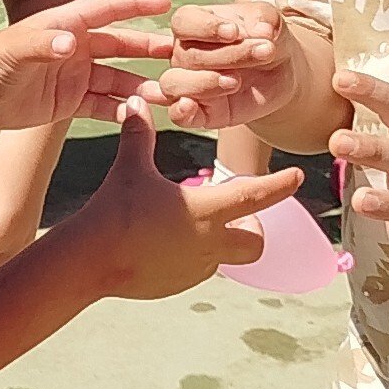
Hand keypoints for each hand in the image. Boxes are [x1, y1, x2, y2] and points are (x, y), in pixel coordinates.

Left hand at [0, 0, 170, 128]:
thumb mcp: (17, 49)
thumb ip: (43, 44)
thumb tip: (70, 43)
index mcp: (67, 25)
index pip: (107, 10)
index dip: (135, 6)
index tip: (164, 5)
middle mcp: (76, 47)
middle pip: (120, 45)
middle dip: (148, 50)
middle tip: (177, 55)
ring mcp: (75, 75)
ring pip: (116, 78)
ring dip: (139, 85)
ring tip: (165, 93)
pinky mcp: (70, 101)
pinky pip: (102, 104)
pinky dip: (120, 109)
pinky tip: (138, 114)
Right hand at [78, 106, 301, 297]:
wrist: (90, 260)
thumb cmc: (114, 211)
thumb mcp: (130, 168)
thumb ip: (138, 135)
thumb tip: (136, 103)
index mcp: (206, 210)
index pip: (257, 196)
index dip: (280, 184)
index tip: (297, 176)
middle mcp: (209, 243)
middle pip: (255, 243)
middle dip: (253, 230)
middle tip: (235, 216)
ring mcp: (195, 269)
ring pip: (224, 257)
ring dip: (217, 241)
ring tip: (186, 224)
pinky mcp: (178, 285)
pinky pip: (196, 270)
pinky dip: (191, 256)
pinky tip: (163, 244)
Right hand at [151, 0, 295, 130]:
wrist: (280, 72)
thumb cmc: (265, 39)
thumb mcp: (271, 23)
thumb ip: (265, 19)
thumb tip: (262, 30)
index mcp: (194, 23)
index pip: (184, 21)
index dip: (206, 27)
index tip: (235, 32)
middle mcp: (183, 53)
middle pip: (188, 54)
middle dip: (229, 55)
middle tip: (265, 52)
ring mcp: (187, 83)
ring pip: (173, 83)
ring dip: (202, 83)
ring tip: (236, 82)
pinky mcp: (198, 111)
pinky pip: (177, 114)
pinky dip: (181, 112)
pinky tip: (190, 107)